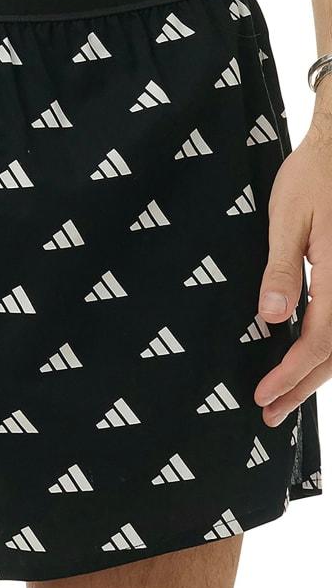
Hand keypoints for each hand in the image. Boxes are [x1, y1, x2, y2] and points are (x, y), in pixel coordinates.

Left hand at [255, 100, 331, 426]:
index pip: (318, 341)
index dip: (290, 374)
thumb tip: (271, 318)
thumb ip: (281, 270)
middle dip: (302, 387)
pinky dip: (328, 348)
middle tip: (270, 414)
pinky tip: (308, 357)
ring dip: (317, 373)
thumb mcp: (287, 218)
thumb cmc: (315, 173)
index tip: (262, 396)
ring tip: (285, 399)